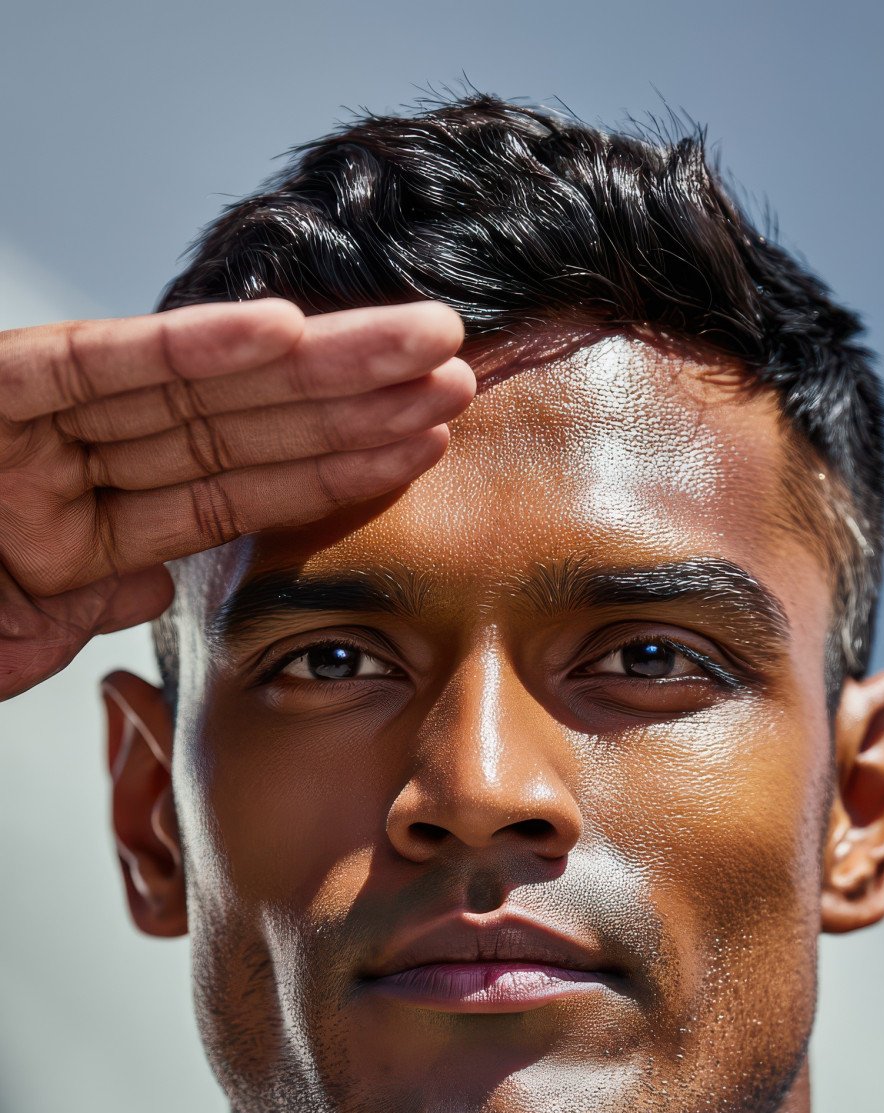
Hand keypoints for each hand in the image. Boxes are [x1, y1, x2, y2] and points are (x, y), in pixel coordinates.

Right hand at [0, 299, 474, 697]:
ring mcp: (46, 424)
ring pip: (202, 384)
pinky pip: (102, 364)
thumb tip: (153, 585)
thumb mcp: (25, 631)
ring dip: (319, 361)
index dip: (338, 466)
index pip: (240, 489)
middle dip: (355, 398)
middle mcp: (85, 460)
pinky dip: (191, 346)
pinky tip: (288, 332)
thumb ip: (96, 601)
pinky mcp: (0, 389)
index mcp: (98, 523)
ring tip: (423, 341)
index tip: (429, 441)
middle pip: (242, 423)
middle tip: (459, 370)